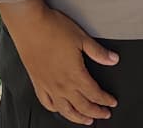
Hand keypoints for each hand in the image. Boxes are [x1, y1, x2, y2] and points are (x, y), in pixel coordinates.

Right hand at [0, 0, 118, 124]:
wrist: (29, 24)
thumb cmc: (53, 28)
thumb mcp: (81, 38)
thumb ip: (98, 52)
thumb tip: (113, 59)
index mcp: (75, 74)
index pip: (94, 94)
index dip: (105, 100)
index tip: (112, 103)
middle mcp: (62, 85)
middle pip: (83, 106)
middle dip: (96, 112)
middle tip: (104, 114)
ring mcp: (48, 86)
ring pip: (66, 110)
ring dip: (78, 118)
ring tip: (86, 121)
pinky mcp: (37, 83)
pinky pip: (47, 103)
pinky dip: (56, 110)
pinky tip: (60, 109)